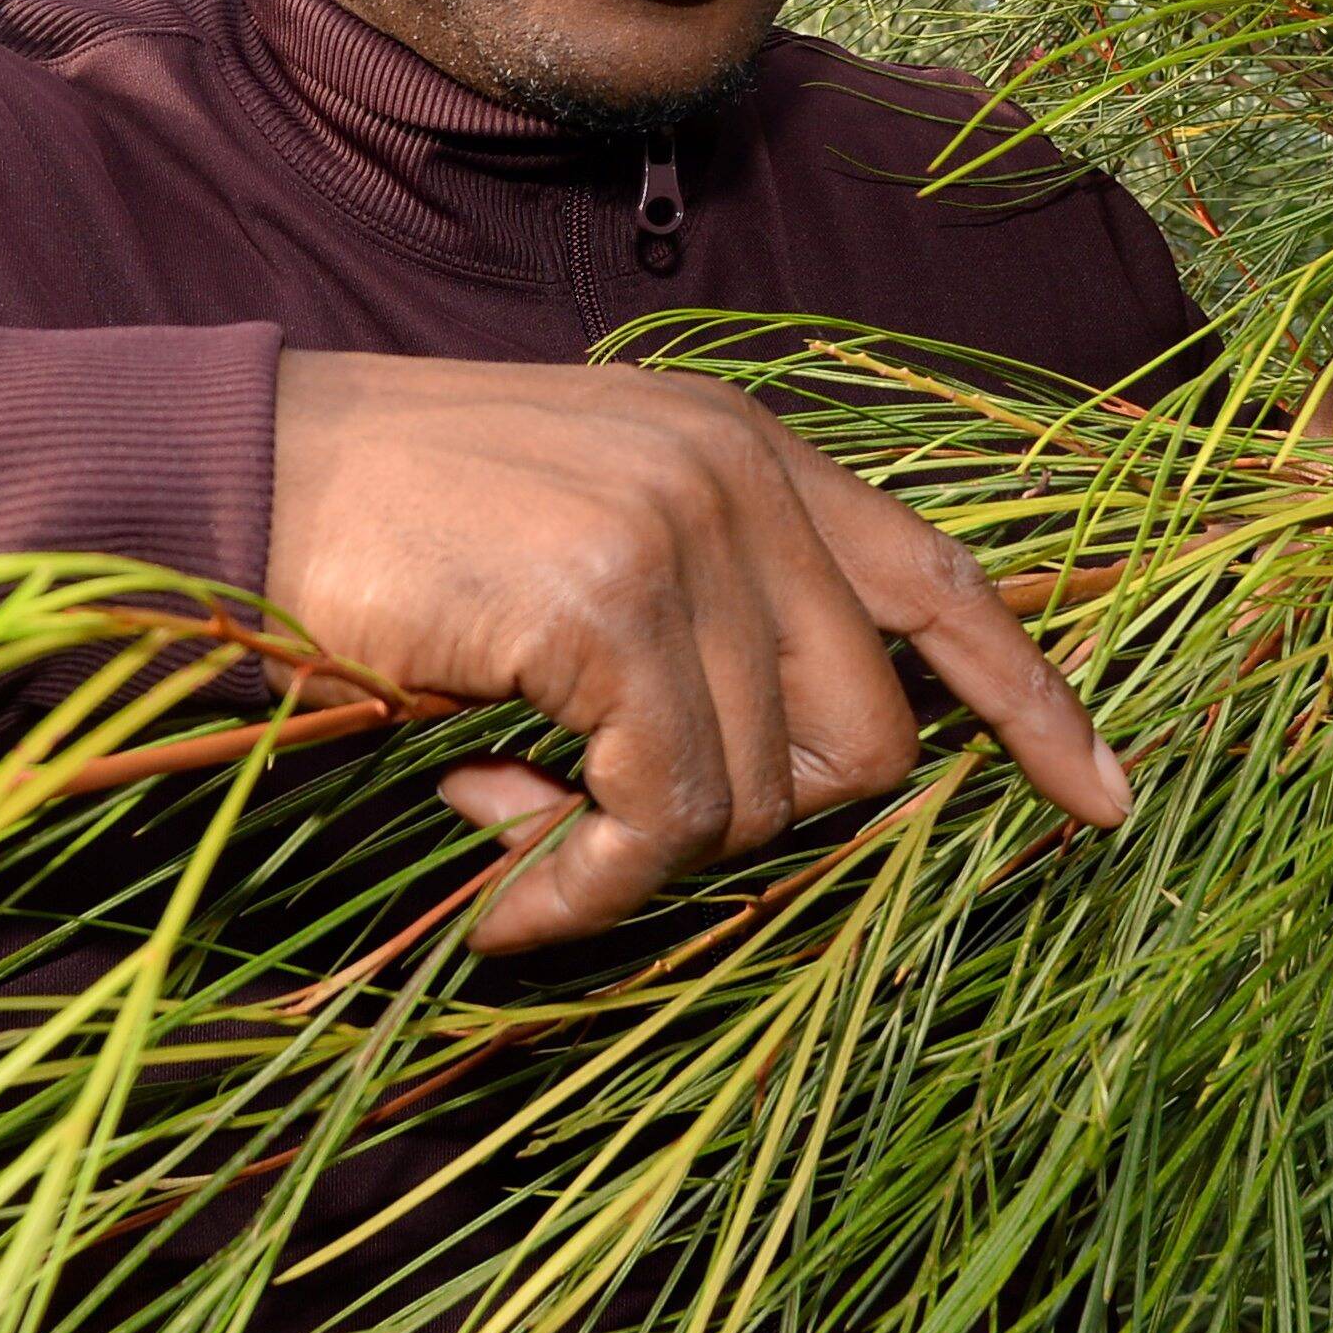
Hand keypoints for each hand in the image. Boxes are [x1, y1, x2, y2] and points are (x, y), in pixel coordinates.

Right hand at [264, 350, 1130, 952]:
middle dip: (751, 826)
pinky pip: (662, 820)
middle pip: (865, 740)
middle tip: (590, 829)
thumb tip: (796, 791)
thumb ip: (703, 619)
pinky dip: (580, 885)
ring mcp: (680, 532)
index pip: (939, 579)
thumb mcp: (580, 539)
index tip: (1104, 801)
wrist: (227, 483)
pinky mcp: (609, 607)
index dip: (1031, 700)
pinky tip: (490, 873)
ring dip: (627, 857)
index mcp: (745, 447)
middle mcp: (737, 473)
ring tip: (494, 805)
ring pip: (761, 798)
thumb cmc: (389, 537)